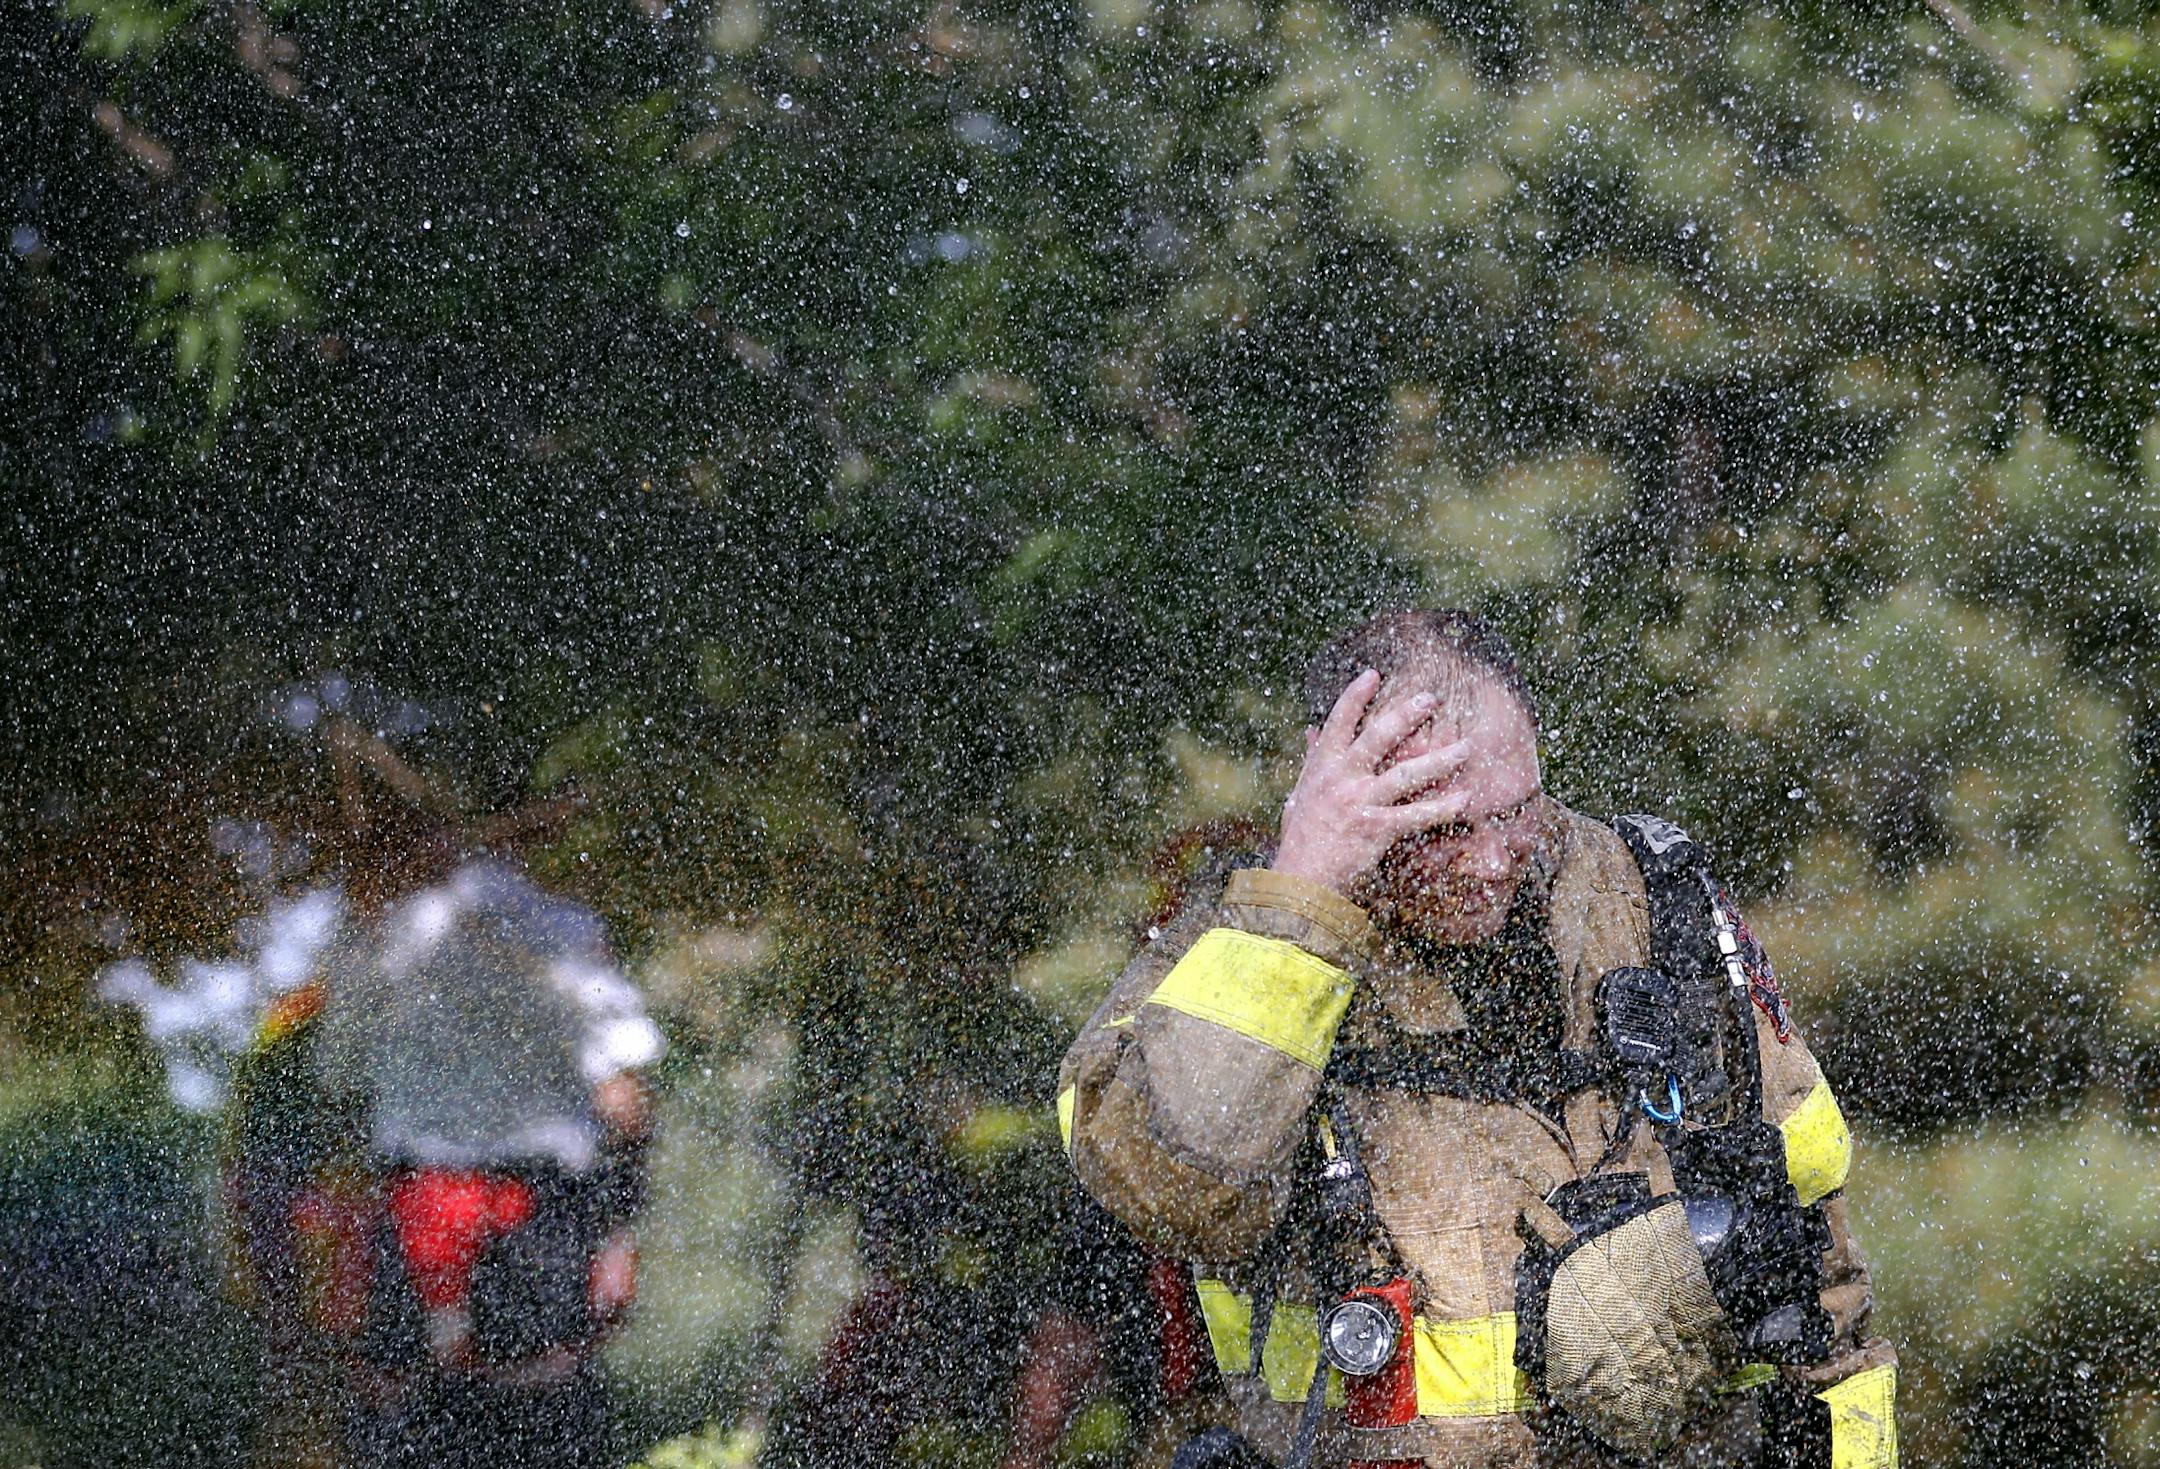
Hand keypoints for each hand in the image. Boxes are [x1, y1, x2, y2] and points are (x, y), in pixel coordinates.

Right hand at [1271, 669, 1472, 898]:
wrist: (1300, 880)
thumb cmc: (1299, 839)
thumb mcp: (1299, 794)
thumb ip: (1310, 761)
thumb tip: (1309, 731)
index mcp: (1322, 768)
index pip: (1338, 721)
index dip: (1355, 695)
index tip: (1373, 674)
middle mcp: (1341, 779)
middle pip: (1378, 736)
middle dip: (1406, 714)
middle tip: (1431, 698)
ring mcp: (1359, 802)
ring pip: (1406, 774)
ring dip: (1440, 759)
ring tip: (1466, 748)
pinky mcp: (1376, 828)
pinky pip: (1416, 814)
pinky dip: (1442, 807)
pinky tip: (1465, 798)